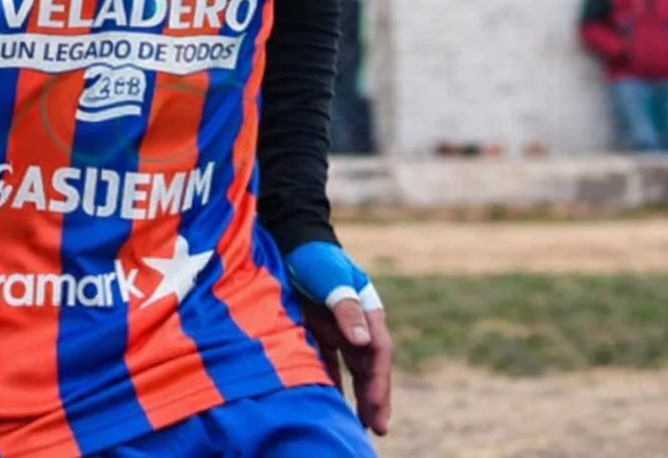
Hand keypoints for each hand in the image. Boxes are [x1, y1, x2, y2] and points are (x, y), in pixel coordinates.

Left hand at [285, 241, 392, 435]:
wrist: (289, 240)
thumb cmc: (313, 257)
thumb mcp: (332, 279)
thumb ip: (346, 310)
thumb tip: (363, 344)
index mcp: (367, 309)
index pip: (378, 350)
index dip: (378, 381)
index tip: (374, 408)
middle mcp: (357, 322)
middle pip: (370, 365)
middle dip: (375, 396)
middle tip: (377, 428)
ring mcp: (338, 328)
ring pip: (352, 368)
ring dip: (357, 394)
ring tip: (360, 424)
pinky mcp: (318, 330)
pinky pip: (329, 362)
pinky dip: (332, 382)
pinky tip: (331, 402)